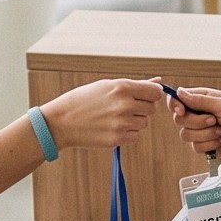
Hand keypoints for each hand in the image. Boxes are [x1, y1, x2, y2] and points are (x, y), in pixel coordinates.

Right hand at [40, 78, 163, 150]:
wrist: (61, 121)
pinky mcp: (117, 139)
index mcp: (122, 87)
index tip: (141, 96)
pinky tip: (111, 127)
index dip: (150, 94)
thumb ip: (136, 85)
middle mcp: (124, 105)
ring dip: (134, 121)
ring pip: (144, 123)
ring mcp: (121, 123)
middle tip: (122, 107)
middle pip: (151, 109)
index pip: (156, 92)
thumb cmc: (85, 100)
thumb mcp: (107, 86)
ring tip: (114, 117)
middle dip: (141, 108)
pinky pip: (135, 136)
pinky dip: (127, 133)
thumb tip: (159, 82)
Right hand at [164, 85, 220, 166]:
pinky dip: (209, 144)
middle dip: (196, 122)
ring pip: (185, 134)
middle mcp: (200, 114)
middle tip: (214, 120)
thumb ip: (200, 100)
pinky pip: (195, 147)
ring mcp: (202, 130)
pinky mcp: (205, 145)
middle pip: (179, 119)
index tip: (181, 110)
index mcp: (204, 99)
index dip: (175, 104)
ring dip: (205, 134)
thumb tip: (179, 92)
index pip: (179, 98)